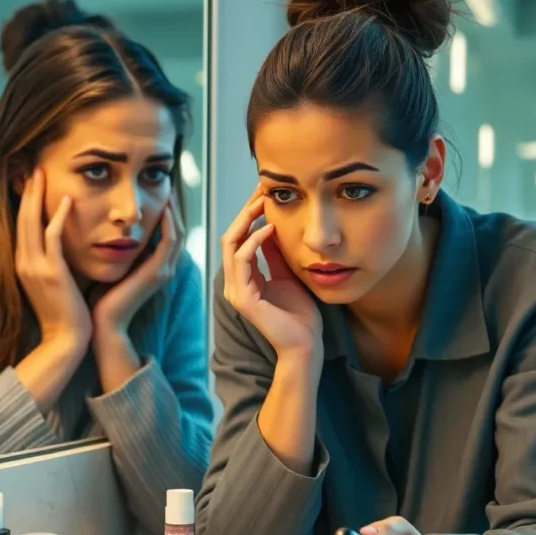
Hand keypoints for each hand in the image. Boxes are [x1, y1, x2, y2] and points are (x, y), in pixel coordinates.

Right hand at [15, 168, 91, 356]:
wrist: (65, 340)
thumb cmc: (65, 314)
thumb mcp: (53, 283)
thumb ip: (55, 262)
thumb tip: (65, 247)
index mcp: (24, 265)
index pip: (21, 226)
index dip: (25, 202)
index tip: (32, 182)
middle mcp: (24, 263)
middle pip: (21, 218)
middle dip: (27, 192)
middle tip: (33, 166)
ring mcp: (35, 267)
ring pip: (31, 223)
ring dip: (37, 196)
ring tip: (41, 172)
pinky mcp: (51, 273)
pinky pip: (51, 237)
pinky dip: (57, 216)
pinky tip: (66, 199)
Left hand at [92, 200, 184, 336]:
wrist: (103, 323)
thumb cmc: (102, 297)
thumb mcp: (115, 266)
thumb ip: (122, 251)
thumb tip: (115, 230)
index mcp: (156, 266)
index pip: (169, 232)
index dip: (167, 212)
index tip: (157, 191)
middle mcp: (165, 267)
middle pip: (178, 229)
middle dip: (173, 206)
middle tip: (167, 183)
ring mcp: (164, 270)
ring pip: (178, 232)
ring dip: (174, 210)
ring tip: (167, 189)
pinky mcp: (157, 272)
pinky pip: (169, 240)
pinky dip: (169, 222)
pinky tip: (163, 207)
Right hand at [221, 185, 321, 359]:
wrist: (305, 344)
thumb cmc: (299, 315)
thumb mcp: (287, 274)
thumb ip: (275, 254)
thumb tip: (271, 227)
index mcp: (243, 278)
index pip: (238, 238)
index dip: (249, 214)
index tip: (264, 193)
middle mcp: (234, 283)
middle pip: (230, 236)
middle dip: (245, 210)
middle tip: (262, 190)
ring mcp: (235, 291)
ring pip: (230, 244)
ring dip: (247, 220)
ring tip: (264, 203)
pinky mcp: (242, 298)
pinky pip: (241, 260)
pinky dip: (253, 241)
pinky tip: (269, 229)